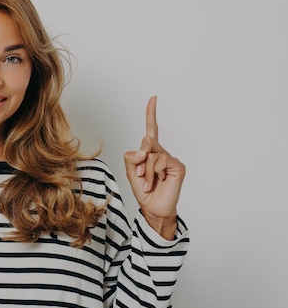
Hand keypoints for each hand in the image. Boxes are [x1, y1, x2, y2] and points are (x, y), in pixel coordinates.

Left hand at [124, 96, 184, 238]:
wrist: (153, 208)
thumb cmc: (143, 191)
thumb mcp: (130, 172)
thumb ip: (132, 158)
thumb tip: (144, 149)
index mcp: (150, 152)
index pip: (152, 130)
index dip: (151, 114)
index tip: (153, 98)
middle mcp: (161, 152)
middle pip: (147, 142)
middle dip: (139, 160)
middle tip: (139, 175)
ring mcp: (171, 159)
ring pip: (151, 154)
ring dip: (144, 171)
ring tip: (147, 183)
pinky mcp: (178, 166)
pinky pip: (159, 161)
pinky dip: (152, 173)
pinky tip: (156, 182)